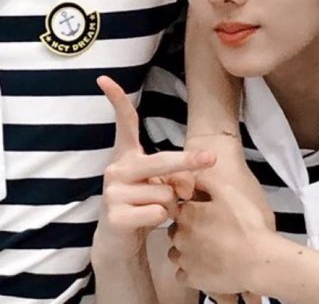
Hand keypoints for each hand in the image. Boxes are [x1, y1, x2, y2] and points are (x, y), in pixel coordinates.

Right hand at [93, 76, 215, 261]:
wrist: (118, 242)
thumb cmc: (142, 204)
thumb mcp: (158, 184)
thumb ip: (172, 176)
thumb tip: (186, 187)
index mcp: (127, 155)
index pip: (124, 123)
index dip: (116, 100)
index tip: (104, 78)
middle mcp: (116, 168)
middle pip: (162, 160)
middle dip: (189, 162)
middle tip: (211, 158)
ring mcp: (113, 192)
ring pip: (166, 193)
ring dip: (169, 205)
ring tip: (152, 210)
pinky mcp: (115, 215)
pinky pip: (157, 212)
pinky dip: (160, 220)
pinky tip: (145, 222)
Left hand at [168, 175, 275, 296]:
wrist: (257, 261)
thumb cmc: (246, 225)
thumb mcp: (228, 192)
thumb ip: (205, 181)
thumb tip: (192, 176)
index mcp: (188, 213)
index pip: (178, 207)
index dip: (191, 209)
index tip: (203, 212)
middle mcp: (180, 236)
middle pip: (176, 229)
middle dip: (188, 229)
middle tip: (210, 230)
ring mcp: (184, 259)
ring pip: (176, 252)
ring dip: (187, 249)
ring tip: (209, 248)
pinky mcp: (192, 279)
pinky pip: (182, 273)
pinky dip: (191, 269)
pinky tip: (206, 264)